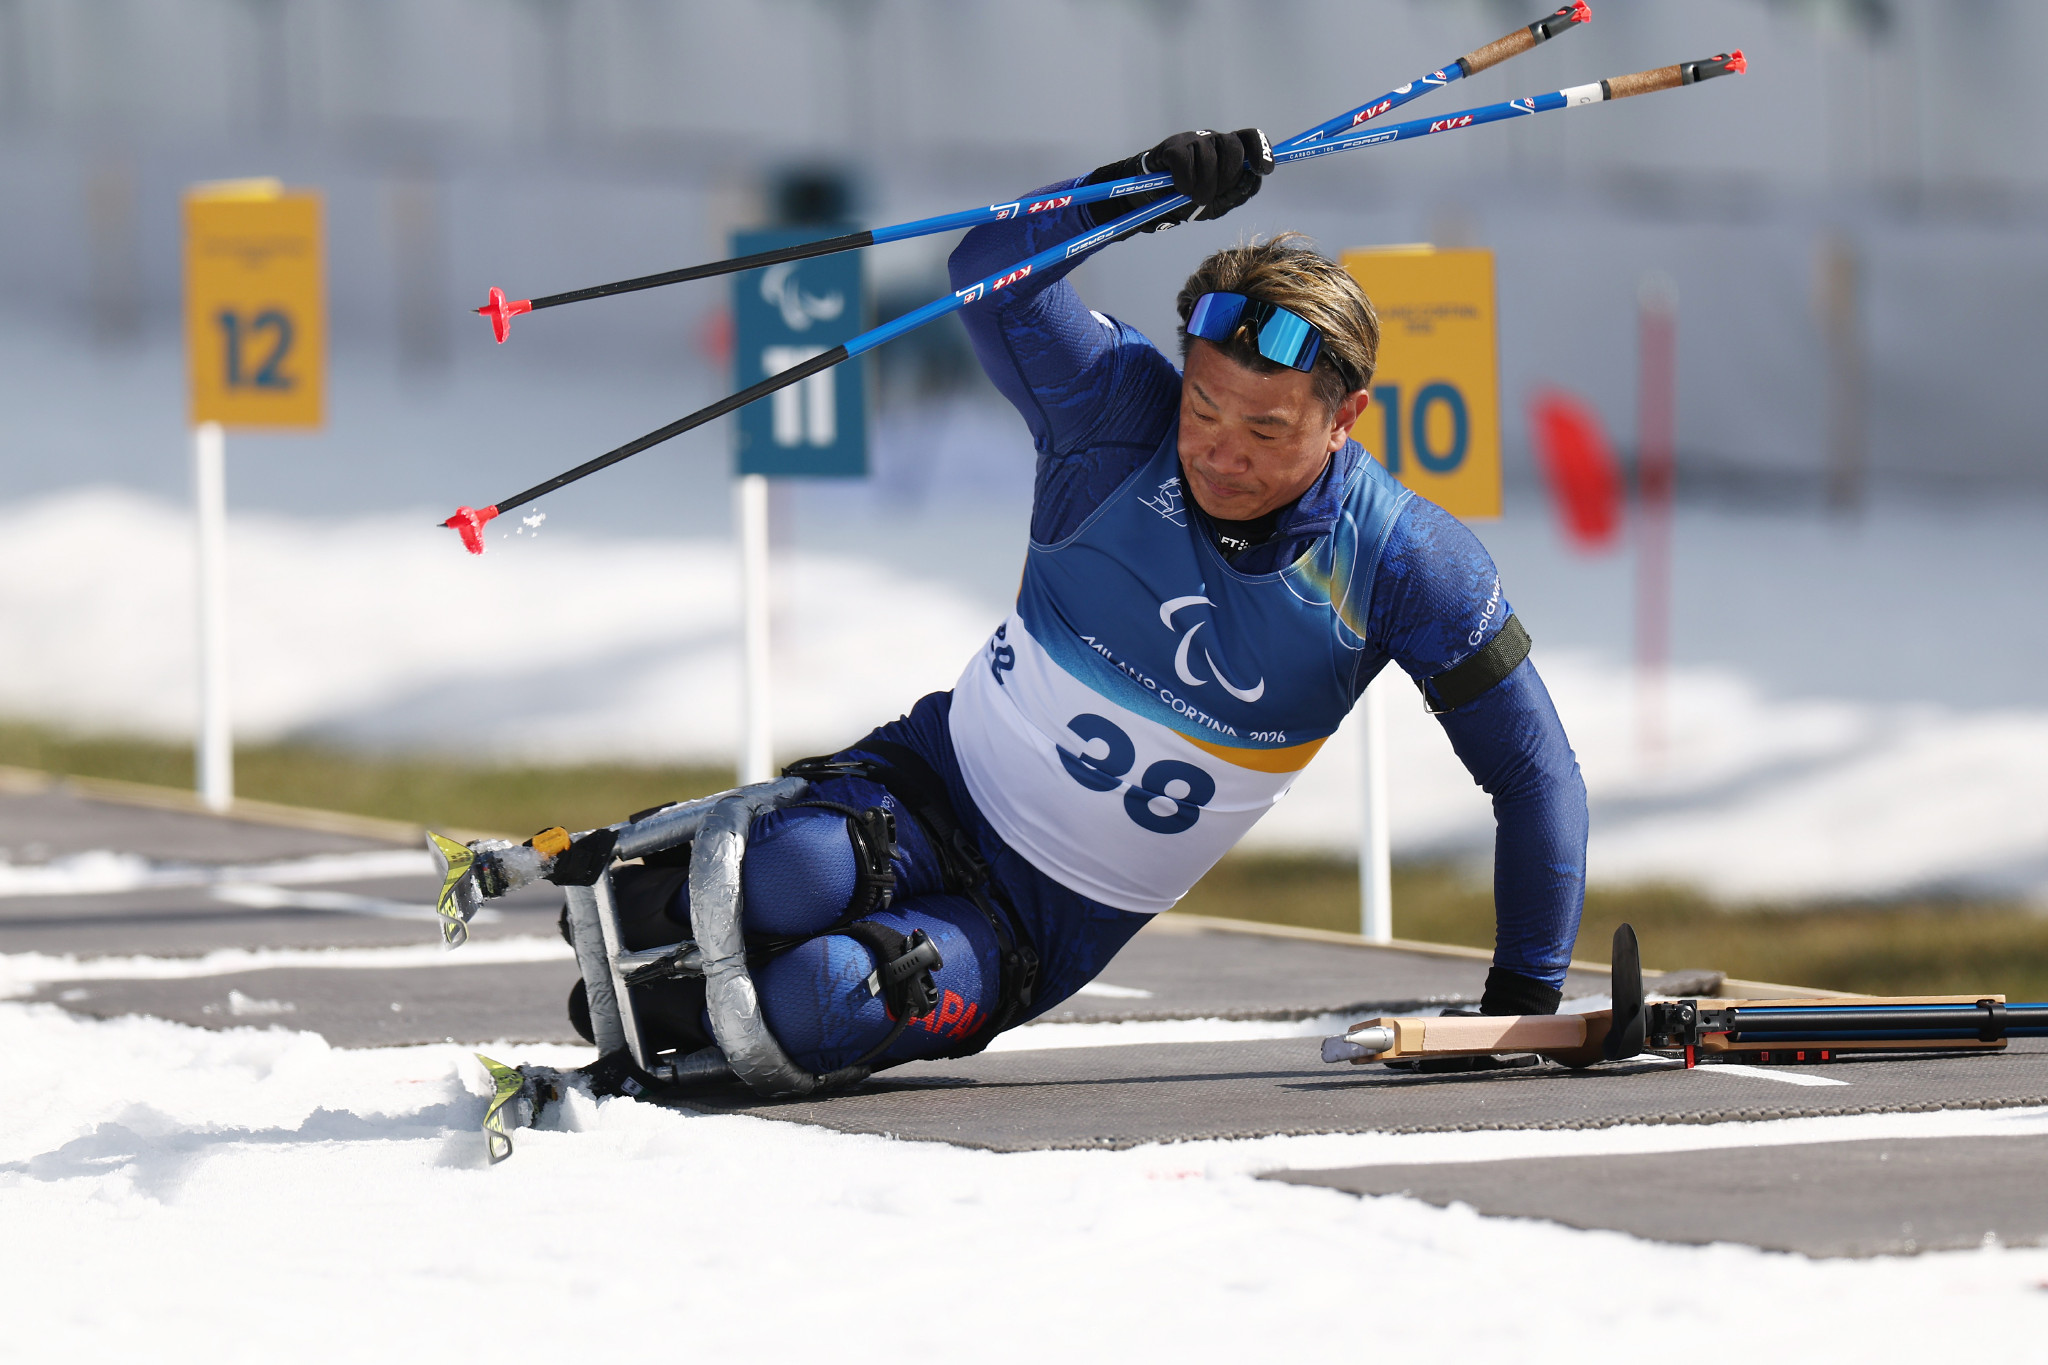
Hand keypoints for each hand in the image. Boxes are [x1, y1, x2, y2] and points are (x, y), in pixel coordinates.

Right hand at [1085, 127, 1273, 232]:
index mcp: (1228, 151)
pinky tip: (1180, 189)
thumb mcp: (1217, 203)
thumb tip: (1253, 178)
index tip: (1264, 170)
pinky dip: (1185, 182)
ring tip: (1194, 198)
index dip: (1261, 152)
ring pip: (1209, 157)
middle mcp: (1213, 140)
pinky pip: (1185, 162)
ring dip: (1204, 186)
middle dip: (1227, 178)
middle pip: (1234, 149)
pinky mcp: (1172, 146)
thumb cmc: (1187, 199)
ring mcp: (1192, 140)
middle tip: (1212, 196)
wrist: (1152, 200)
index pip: (1251, 139)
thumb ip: (1238, 193)